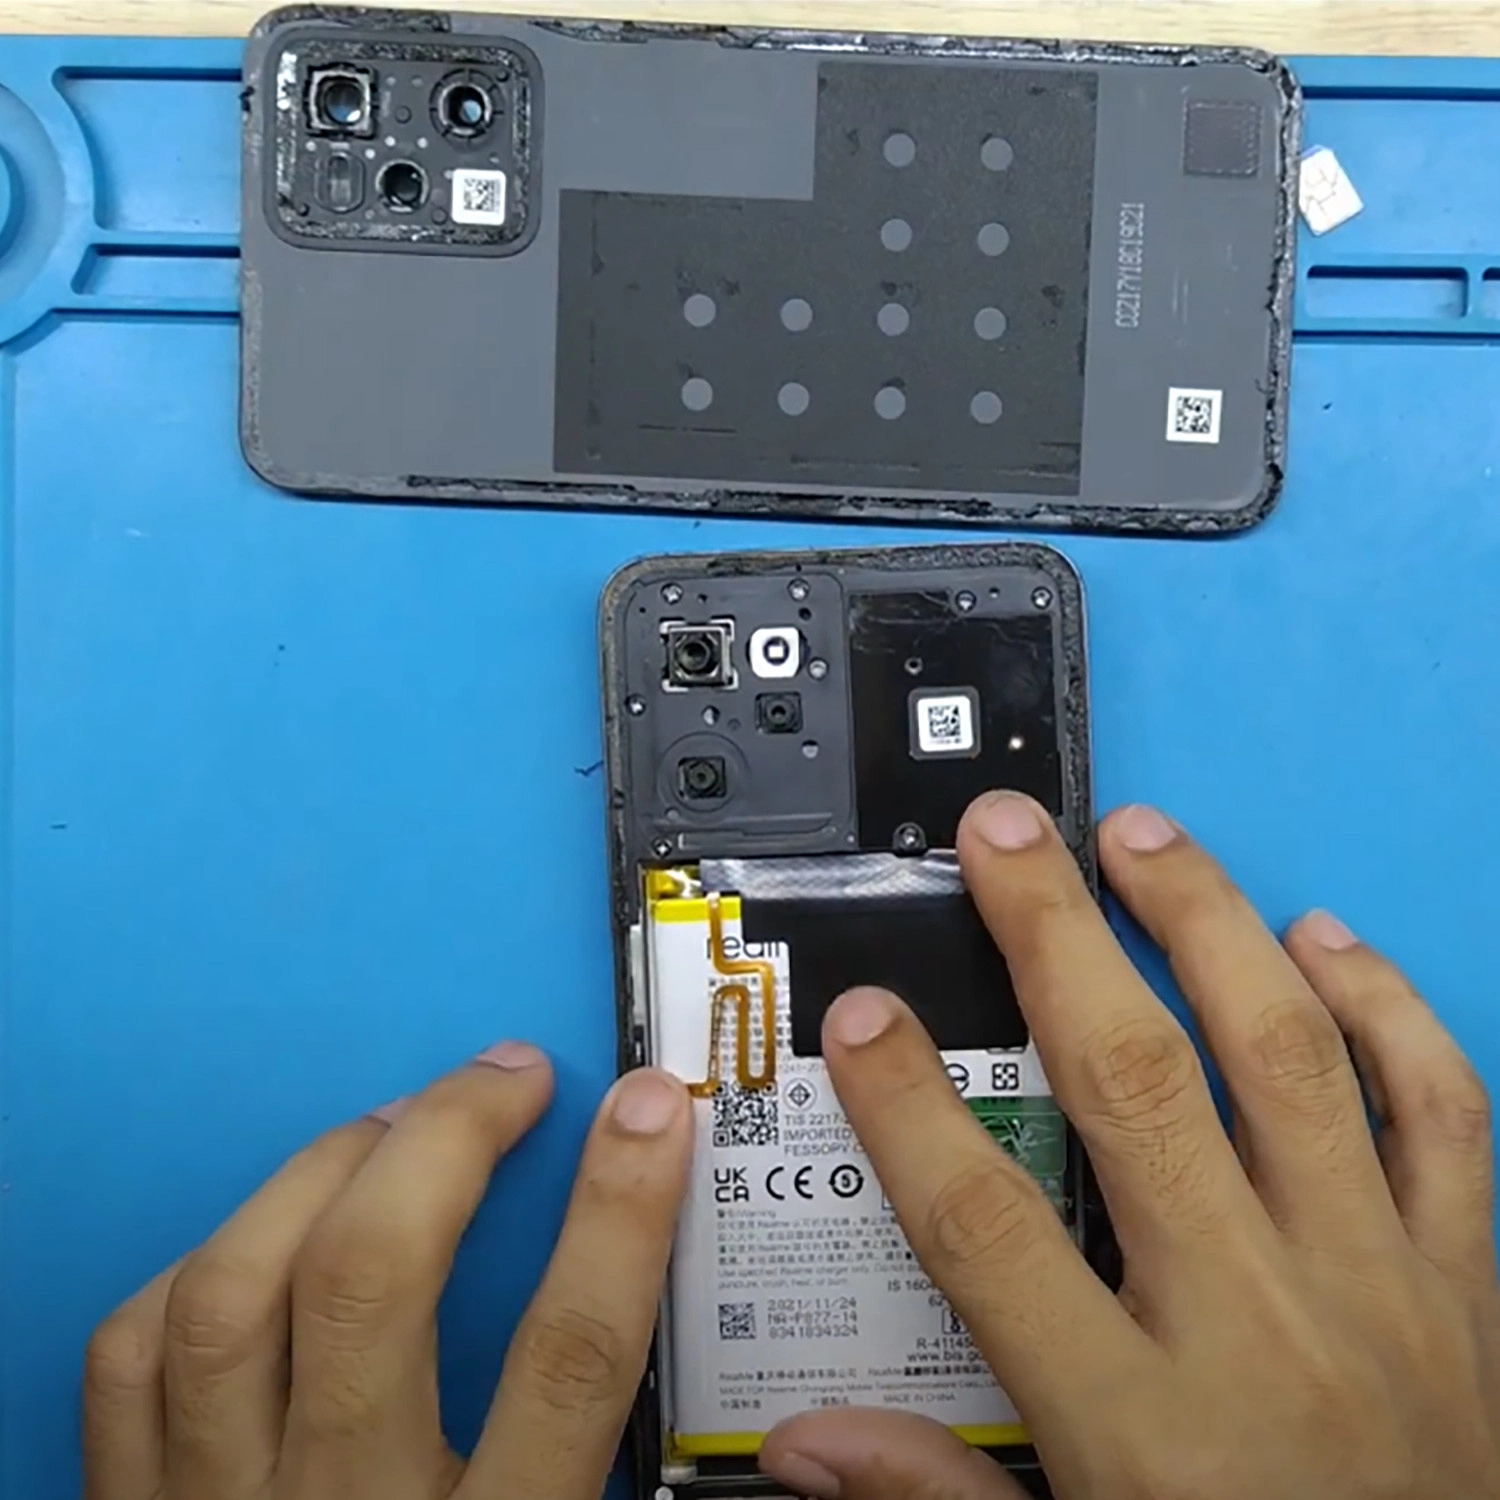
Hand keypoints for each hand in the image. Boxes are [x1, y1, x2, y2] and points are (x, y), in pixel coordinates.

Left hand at [83, 1048, 691, 1499]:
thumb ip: (599, 1463)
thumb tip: (639, 1291)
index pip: (568, 1361)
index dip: (615, 1216)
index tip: (645, 1112)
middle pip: (373, 1287)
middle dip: (447, 1143)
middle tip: (508, 1076)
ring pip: (233, 1299)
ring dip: (322, 1172)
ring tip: (395, 1123)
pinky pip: (133, 1361)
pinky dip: (204, 1264)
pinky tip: (270, 1232)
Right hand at [762, 795, 1499, 1499]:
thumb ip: (939, 1495)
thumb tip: (805, 1440)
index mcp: (1142, 1424)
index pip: (988, 1231)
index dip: (910, 1111)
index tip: (861, 1017)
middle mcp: (1259, 1326)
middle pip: (1138, 1090)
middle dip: (1056, 938)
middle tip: (1004, 836)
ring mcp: (1377, 1288)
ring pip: (1291, 1062)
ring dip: (1210, 927)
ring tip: (1143, 838)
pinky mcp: (1469, 1282)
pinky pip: (1443, 1115)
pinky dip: (1388, 1011)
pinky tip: (1326, 940)